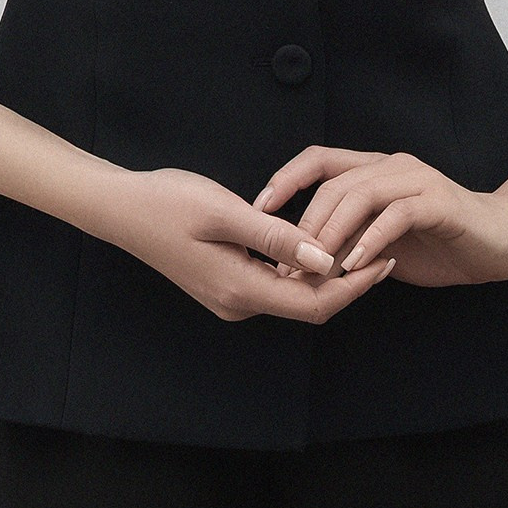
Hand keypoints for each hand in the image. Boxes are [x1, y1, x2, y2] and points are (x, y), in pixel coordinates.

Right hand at [111, 166, 398, 322]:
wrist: (120, 208)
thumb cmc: (168, 202)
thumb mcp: (226, 211)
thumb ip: (277, 236)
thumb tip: (325, 259)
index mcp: (241, 289)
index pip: (315, 303)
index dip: (355, 285)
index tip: (387, 258)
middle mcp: (238, 303)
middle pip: (308, 304)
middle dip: (349, 281)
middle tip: (384, 248)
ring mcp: (230, 297)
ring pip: (293, 294)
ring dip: (326, 275)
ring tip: (361, 242)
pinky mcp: (224, 283)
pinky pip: (275, 284)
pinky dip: (302, 269)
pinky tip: (317, 243)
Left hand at [253, 147, 507, 287]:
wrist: (501, 242)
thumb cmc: (440, 242)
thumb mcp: (382, 243)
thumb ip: (347, 242)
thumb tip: (298, 263)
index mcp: (375, 170)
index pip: (319, 160)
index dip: (286, 180)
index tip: (259, 211)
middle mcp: (392, 166)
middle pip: (334, 182)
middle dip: (305, 223)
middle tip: (289, 262)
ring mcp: (417, 181)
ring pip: (360, 194)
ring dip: (333, 233)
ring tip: (317, 266)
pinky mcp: (439, 203)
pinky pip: (396, 215)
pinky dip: (371, 239)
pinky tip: (357, 264)